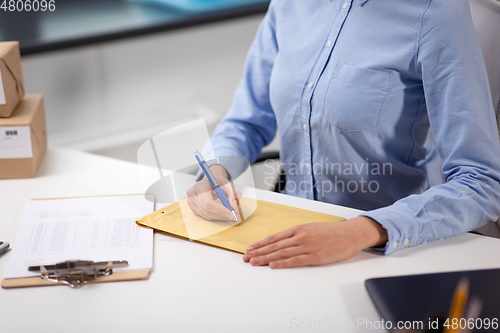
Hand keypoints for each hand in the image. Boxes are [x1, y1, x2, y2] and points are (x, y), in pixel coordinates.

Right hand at [186, 165, 241, 220]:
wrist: (210, 182)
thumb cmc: (219, 182)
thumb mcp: (229, 185)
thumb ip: (234, 194)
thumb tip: (234, 206)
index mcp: (199, 186)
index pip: (208, 202)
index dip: (219, 210)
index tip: (231, 214)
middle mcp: (192, 194)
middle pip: (207, 211)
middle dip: (222, 215)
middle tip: (235, 216)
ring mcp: (190, 202)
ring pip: (207, 215)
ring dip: (220, 217)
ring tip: (232, 214)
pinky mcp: (193, 208)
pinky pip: (205, 216)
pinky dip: (216, 217)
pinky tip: (223, 213)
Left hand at [242, 216, 387, 267]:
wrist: (350, 233)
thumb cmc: (332, 232)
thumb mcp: (311, 228)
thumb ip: (297, 235)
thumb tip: (281, 242)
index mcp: (298, 228)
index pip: (274, 237)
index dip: (261, 244)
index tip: (250, 249)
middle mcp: (300, 236)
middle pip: (275, 245)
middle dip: (259, 252)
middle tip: (246, 258)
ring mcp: (308, 246)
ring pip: (282, 253)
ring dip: (266, 258)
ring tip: (254, 262)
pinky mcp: (316, 256)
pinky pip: (295, 260)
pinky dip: (283, 263)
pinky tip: (272, 265)